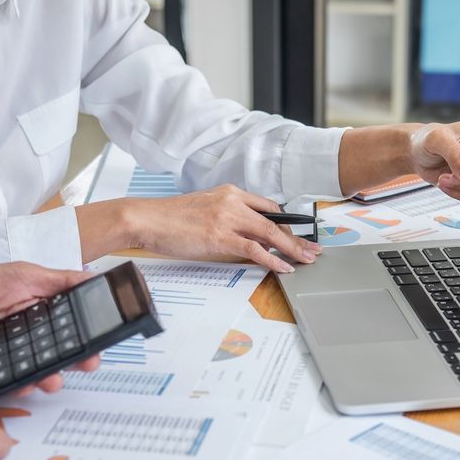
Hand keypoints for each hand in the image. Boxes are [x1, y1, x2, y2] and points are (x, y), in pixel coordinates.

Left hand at [0, 262, 100, 393]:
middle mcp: (32, 337)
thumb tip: (92, 276)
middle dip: (78, 359)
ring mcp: (15, 357)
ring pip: (41, 371)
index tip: (102, 338)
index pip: (73, 325)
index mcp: (41, 311)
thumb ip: (57, 279)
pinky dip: (22, 386)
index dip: (89, 333)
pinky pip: (15, 384)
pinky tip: (26, 384)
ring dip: (51, 377)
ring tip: (54, 379)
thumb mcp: (21, 275)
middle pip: (63, 352)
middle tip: (88, 362)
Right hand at [114, 185, 321, 272]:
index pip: (267, 206)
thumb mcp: (203, 209)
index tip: (297, 233)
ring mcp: (227, 218)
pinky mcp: (220, 236)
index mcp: (229, 193)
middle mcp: (232, 201)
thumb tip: (243, 237)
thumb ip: (226, 218)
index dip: (286, 222)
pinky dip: (272, 259)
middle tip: (313, 248)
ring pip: (270, 234)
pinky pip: (255, 249)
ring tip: (306, 260)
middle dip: (298, 237)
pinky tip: (283, 267)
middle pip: (275, 220)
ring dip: (292, 249)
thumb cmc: (169, 218)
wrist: (146, 218)